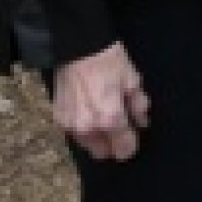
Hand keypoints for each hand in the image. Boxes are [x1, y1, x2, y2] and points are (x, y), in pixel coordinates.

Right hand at [51, 41, 150, 161]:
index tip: (134, 134)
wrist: (77, 47)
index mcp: (110, 119)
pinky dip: (85, 130)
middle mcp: (89, 129)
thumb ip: (138, 105)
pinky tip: (91, 112)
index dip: (132, 143)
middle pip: (104, 153)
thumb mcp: (132, 79)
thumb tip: (142, 122)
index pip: (124, 149)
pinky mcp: (59, 120)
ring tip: (105, 118)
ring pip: (89, 146)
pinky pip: (76, 135)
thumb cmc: (108, 60)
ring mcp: (71, 126)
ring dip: (99, 139)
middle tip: (121, 128)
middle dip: (115, 145)